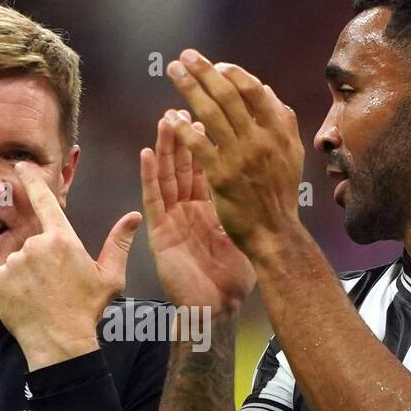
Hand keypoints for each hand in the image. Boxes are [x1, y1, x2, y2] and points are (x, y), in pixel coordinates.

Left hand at [0, 161, 141, 370]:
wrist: (59, 341)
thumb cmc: (86, 309)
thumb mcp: (110, 276)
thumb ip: (119, 243)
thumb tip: (134, 216)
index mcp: (62, 240)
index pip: (45, 200)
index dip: (32, 180)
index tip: (21, 166)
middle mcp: (35, 246)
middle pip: (35, 244)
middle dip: (42, 261)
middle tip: (55, 286)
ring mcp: (14, 263)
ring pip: (18, 262)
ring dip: (27, 275)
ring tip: (41, 297)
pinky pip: (3, 278)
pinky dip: (12, 288)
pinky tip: (27, 302)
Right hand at [141, 109, 254, 316]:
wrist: (217, 308)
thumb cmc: (232, 277)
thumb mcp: (243, 232)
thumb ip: (245, 204)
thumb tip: (264, 177)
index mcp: (209, 206)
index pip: (207, 164)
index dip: (206, 138)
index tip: (209, 109)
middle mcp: (189, 208)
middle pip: (184, 163)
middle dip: (183, 132)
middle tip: (183, 101)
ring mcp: (173, 219)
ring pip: (166, 175)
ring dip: (165, 146)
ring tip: (164, 117)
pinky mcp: (160, 233)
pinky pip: (154, 200)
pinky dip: (149, 176)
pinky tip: (145, 153)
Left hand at [165, 49, 306, 258]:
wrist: (274, 232)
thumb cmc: (280, 194)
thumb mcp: (293, 154)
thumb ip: (284, 122)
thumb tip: (268, 91)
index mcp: (278, 131)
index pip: (254, 91)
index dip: (234, 74)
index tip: (218, 65)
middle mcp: (260, 140)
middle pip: (228, 95)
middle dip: (204, 71)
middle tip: (186, 55)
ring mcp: (240, 157)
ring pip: (210, 114)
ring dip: (189, 88)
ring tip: (173, 71)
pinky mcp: (221, 177)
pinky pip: (198, 145)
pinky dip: (182, 128)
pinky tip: (169, 117)